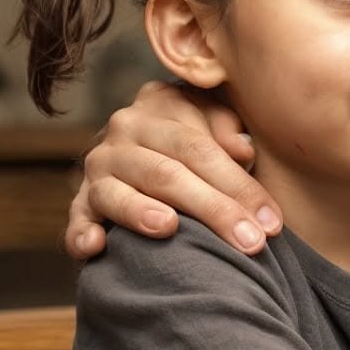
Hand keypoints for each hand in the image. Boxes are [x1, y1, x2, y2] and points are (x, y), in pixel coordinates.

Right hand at [66, 81, 281, 258]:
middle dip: (214, 210)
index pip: (200, 147)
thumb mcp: (220, 119)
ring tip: (167, 228)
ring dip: (141, 212)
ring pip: (121, 192)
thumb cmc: (204, 139)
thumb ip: (229, 127)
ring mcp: (100, 165)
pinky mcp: (82, 200)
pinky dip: (81, 232)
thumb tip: (243, 148)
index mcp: (161, 103)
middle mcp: (125, 129)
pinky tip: (95, 247)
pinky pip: (77, 217)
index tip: (272, 221)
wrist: (157, 147)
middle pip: (169, 172)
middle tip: (250, 242)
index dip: (239, 185)